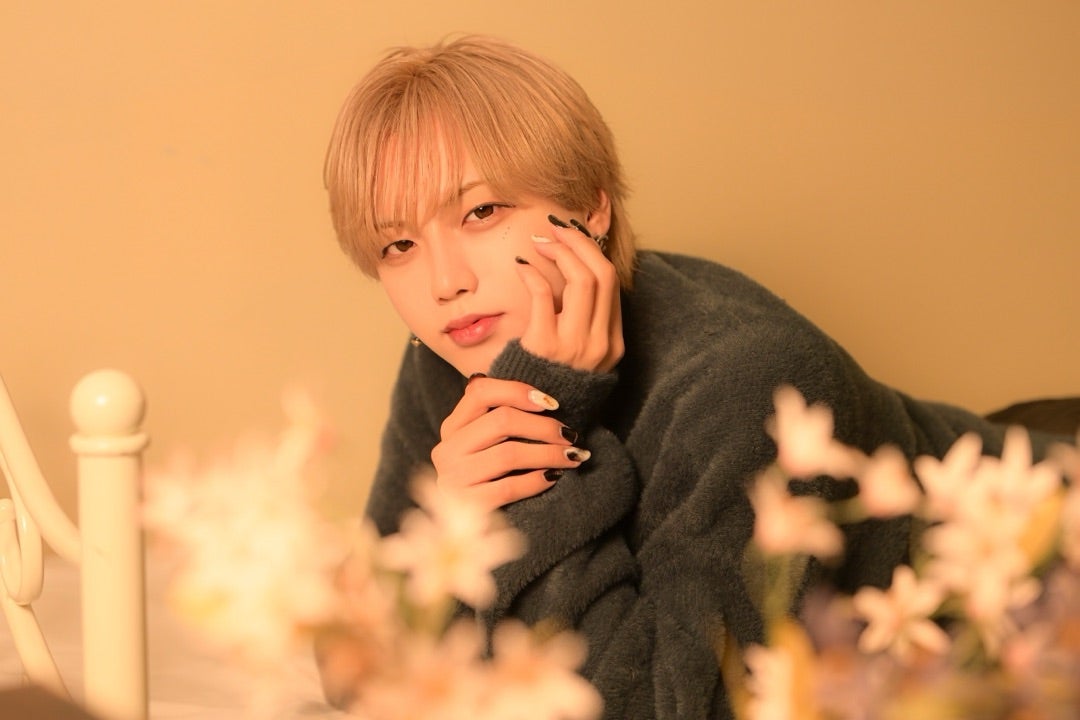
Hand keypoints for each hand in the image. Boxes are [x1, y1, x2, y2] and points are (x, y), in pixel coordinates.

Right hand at [431, 376, 589, 510]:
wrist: (466, 528)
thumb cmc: (487, 475)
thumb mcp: (484, 443)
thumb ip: (499, 416)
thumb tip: (543, 398)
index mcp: (452, 426)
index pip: (481, 392)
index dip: (518, 391)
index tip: (551, 403)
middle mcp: (447, 449)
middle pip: (501, 420)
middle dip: (544, 426)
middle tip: (570, 435)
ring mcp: (455, 477)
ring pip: (509, 454)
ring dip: (548, 453)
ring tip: (572, 456)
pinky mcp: (468, 504)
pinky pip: (510, 487)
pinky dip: (537, 480)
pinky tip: (554, 477)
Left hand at [515, 217, 623, 371]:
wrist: (528, 425)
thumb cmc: (546, 386)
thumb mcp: (577, 359)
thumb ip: (581, 325)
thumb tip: (570, 275)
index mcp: (612, 345)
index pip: (612, 284)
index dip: (592, 253)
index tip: (572, 238)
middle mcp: (599, 344)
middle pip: (602, 274)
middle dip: (579, 243)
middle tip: (556, 231)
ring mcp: (575, 346)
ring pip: (582, 279)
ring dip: (561, 252)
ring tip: (541, 243)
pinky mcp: (545, 346)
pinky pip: (545, 295)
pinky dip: (534, 273)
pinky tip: (523, 266)